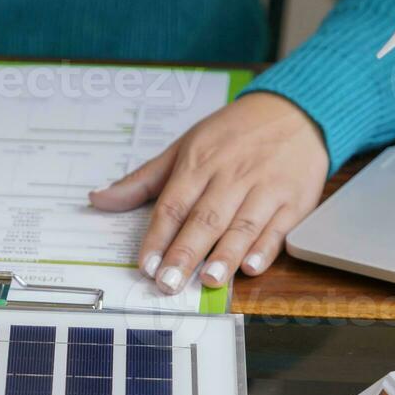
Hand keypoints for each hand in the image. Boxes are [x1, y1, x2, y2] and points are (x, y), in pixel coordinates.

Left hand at [89, 93, 328, 292]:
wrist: (295, 111)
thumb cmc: (233, 134)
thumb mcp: (184, 147)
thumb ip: (143, 180)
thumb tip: (99, 200)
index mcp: (199, 162)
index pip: (173, 204)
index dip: (157, 237)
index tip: (145, 265)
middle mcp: (231, 175)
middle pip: (205, 218)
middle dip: (186, 253)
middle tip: (169, 283)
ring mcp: (265, 188)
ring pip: (242, 224)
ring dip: (226, 254)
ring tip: (210, 281)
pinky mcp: (294, 201)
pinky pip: (278, 227)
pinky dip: (266, 248)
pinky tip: (252, 266)